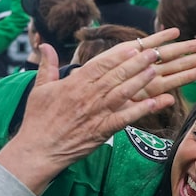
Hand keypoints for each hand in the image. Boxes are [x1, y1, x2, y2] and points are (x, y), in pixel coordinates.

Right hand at [0, 30, 195, 193]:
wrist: (38, 150)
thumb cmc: (38, 120)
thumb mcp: (40, 89)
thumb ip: (47, 66)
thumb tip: (45, 45)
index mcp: (75, 83)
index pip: (101, 63)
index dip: (120, 53)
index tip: (136, 44)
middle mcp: (88, 96)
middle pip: (117, 75)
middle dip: (137, 62)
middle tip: (156, 52)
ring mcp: (96, 113)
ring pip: (123, 93)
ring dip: (142, 81)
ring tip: (158, 70)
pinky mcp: (101, 131)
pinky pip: (124, 119)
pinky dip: (141, 111)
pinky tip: (157, 103)